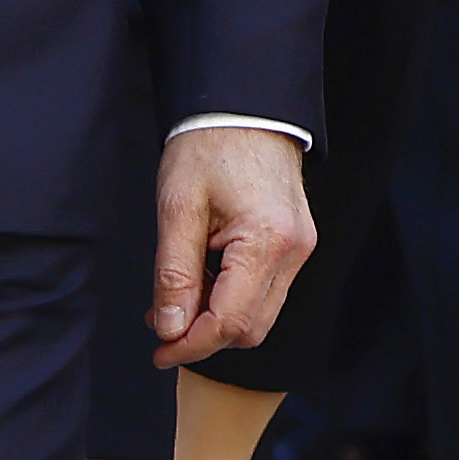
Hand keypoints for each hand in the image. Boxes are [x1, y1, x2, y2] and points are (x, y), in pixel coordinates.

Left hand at [150, 124, 314, 366]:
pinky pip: (265, 291)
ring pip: (260, 314)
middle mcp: (294, 252)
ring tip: (173, 305)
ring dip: (216, 320)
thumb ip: (174, 272)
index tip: (159, 351)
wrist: (245, 108)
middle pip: (250, 327)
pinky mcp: (296, 245)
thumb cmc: (209, 146)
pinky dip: (231, 299)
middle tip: (160, 329)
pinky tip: (199, 284)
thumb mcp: (177, 206)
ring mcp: (299, 250)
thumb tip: (170, 327)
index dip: (191, 345)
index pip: (231, 321)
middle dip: (204, 338)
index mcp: (266, 241)